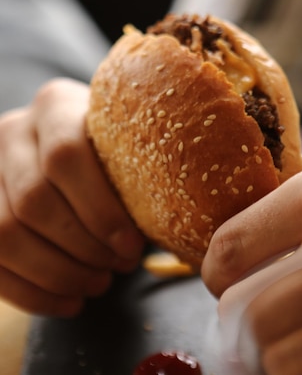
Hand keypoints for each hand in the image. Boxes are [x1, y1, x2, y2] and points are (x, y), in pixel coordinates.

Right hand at [0, 78, 143, 316]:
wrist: (71, 153)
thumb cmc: (113, 152)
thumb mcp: (125, 144)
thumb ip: (139, 168)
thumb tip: (178, 222)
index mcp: (54, 105)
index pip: (65, 156)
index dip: (100, 210)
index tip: (132, 247)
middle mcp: (13, 131)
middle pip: (34, 199)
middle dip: (82, 247)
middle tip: (120, 268)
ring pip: (5, 235)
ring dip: (58, 273)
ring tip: (99, 284)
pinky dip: (33, 293)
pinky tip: (70, 302)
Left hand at [202, 130, 301, 373]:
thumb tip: (277, 207)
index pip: (229, 248)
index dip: (217, 268)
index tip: (225, 273)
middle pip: (240, 309)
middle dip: (234, 316)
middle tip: (242, 314)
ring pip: (271, 354)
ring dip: (264, 350)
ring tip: (273, 337)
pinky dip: (300, 368)